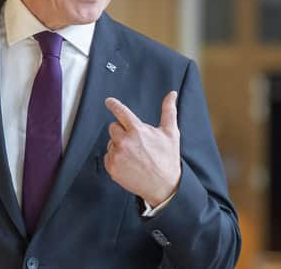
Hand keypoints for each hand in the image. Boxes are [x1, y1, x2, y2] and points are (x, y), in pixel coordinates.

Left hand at [103, 92, 180, 206]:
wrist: (163, 186)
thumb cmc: (168, 159)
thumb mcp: (171, 133)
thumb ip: (169, 111)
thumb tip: (172, 94)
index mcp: (138, 130)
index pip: (121, 112)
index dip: (114, 105)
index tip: (109, 101)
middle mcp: (125, 141)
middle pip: (113, 127)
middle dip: (122, 132)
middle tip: (136, 142)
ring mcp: (117, 155)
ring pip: (111, 142)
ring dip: (119, 146)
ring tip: (135, 156)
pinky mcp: (112, 167)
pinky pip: (108, 156)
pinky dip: (116, 159)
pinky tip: (129, 164)